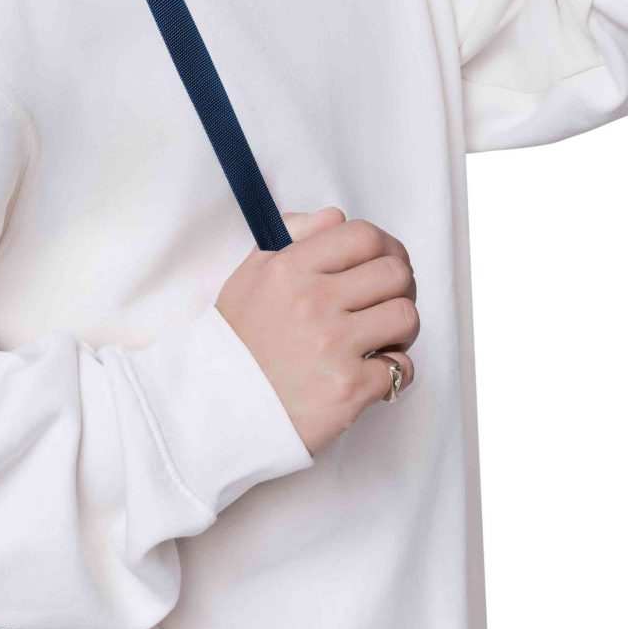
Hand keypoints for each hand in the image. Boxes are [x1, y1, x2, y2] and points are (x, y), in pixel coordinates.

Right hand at [216, 206, 419, 455]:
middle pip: (396, 272)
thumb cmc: (238, 343)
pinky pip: (401, 368)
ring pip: (406, 316)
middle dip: (400, 286)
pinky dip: (394, 371)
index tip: (385, 262)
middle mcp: (313, 301)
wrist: (221, 410)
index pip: (365, 236)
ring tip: (383, 338)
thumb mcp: (250, 277)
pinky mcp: (348, 388)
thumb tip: (334, 218)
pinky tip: (374, 371)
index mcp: (290, 268)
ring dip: (401, 328)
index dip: (386, 247)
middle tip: (386, 302)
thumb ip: (292, 238)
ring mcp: (333, 345)